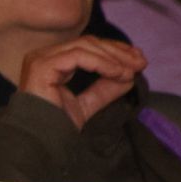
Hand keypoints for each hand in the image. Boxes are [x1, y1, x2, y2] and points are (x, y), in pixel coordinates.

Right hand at [18, 37, 146, 129]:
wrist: (39, 139)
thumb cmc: (55, 124)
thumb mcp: (87, 103)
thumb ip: (104, 88)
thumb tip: (128, 75)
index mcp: (52, 62)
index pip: (87, 46)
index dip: (114, 50)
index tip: (137, 61)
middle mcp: (44, 56)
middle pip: (88, 42)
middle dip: (118, 51)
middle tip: (141, 63)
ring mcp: (41, 59)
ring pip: (85, 46)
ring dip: (113, 57)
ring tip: (130, 71)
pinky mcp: (42, 65)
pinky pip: (78, 56)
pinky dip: (101, 63)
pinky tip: (116, 72)